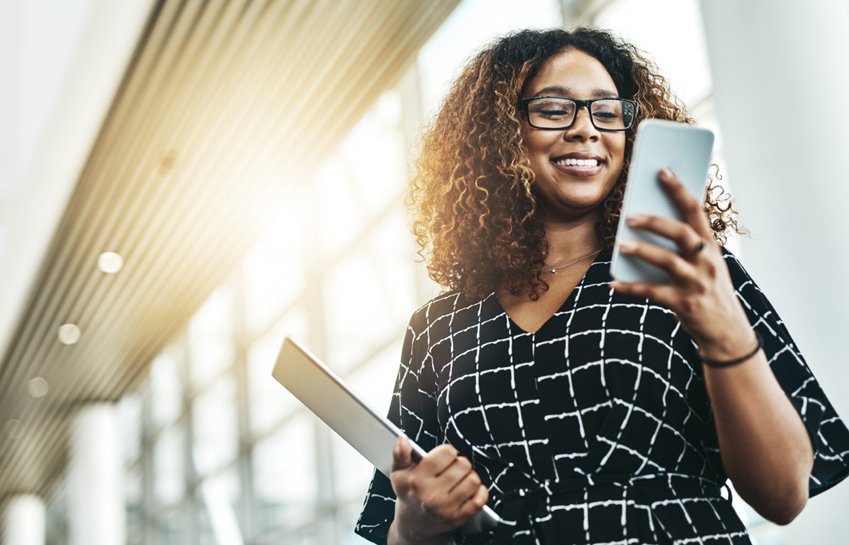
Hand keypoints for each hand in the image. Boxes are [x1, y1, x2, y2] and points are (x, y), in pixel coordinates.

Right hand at [388, 437, 488, 544]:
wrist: (412, 524)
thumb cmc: (408, 494)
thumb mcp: (398, 473)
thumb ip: (400, 454)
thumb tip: (403, 440)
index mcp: (417, 480)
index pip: (446, 453)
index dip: (448, 451)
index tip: (444, 456)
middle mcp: (432, 496)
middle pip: (463, 465)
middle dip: (460, 462)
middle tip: (453, 467)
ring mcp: (446, 508)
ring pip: (473, 481)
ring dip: (469, 476)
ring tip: (460, 478)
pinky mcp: (458, 518)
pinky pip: (479, 500)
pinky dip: (479, 492)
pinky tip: (469, 490)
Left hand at [609, 168, 754, 358]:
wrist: (727, 332)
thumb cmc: (709, 290)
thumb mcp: (706, 264)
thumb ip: (685, 245)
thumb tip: (647, 220)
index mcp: (711, 246)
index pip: (696, 211)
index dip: (679, 189)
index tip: (662, 171)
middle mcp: (706, 261)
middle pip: (681, 233)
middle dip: (655, 222)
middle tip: (630, 215)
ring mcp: (696, 283)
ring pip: (666, 261)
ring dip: (641, 250)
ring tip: (620, 244)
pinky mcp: (684, 304)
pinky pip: (651, 292)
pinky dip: (630, 288)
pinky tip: (613, 284)